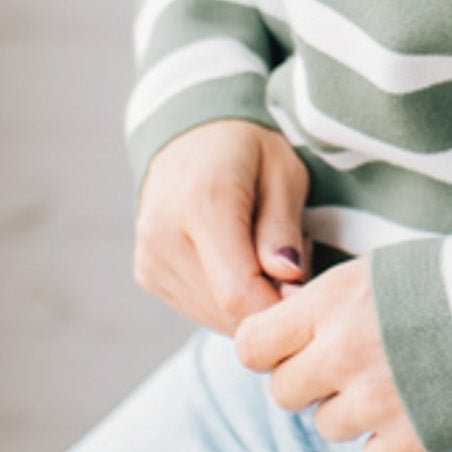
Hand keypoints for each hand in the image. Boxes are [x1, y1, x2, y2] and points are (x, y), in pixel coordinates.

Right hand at [133, 118, 312, 333]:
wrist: (192, 135)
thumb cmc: (249, 149)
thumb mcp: (282, 170)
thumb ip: (282, 225)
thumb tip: (289, 276)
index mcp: (203, 203)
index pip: (239, 293)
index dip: (279, 304)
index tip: (305, 283)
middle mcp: (165, 236)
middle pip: (227, 310)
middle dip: (269, 299)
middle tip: (290, 257)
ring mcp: (150, 258)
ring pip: (213, 316)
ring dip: (250, 300)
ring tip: (266, 252)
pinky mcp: (147, 273)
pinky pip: (198, 308)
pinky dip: (227, 298)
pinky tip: (240, 259)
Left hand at [233, 253, 431, 451]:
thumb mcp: (382, 269)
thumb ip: (331, 305)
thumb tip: (289, 332)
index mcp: (332, 302)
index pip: (251, 346)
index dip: (268, 348)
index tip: (294, 344)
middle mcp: (342, 353)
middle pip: (284, 393)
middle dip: (311, 381)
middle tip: (352, 362)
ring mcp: (374, 402)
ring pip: (328, 425)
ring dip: (353, 408)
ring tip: (399, 376)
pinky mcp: (410, 440)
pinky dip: (392, 437)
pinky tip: (422, 402)